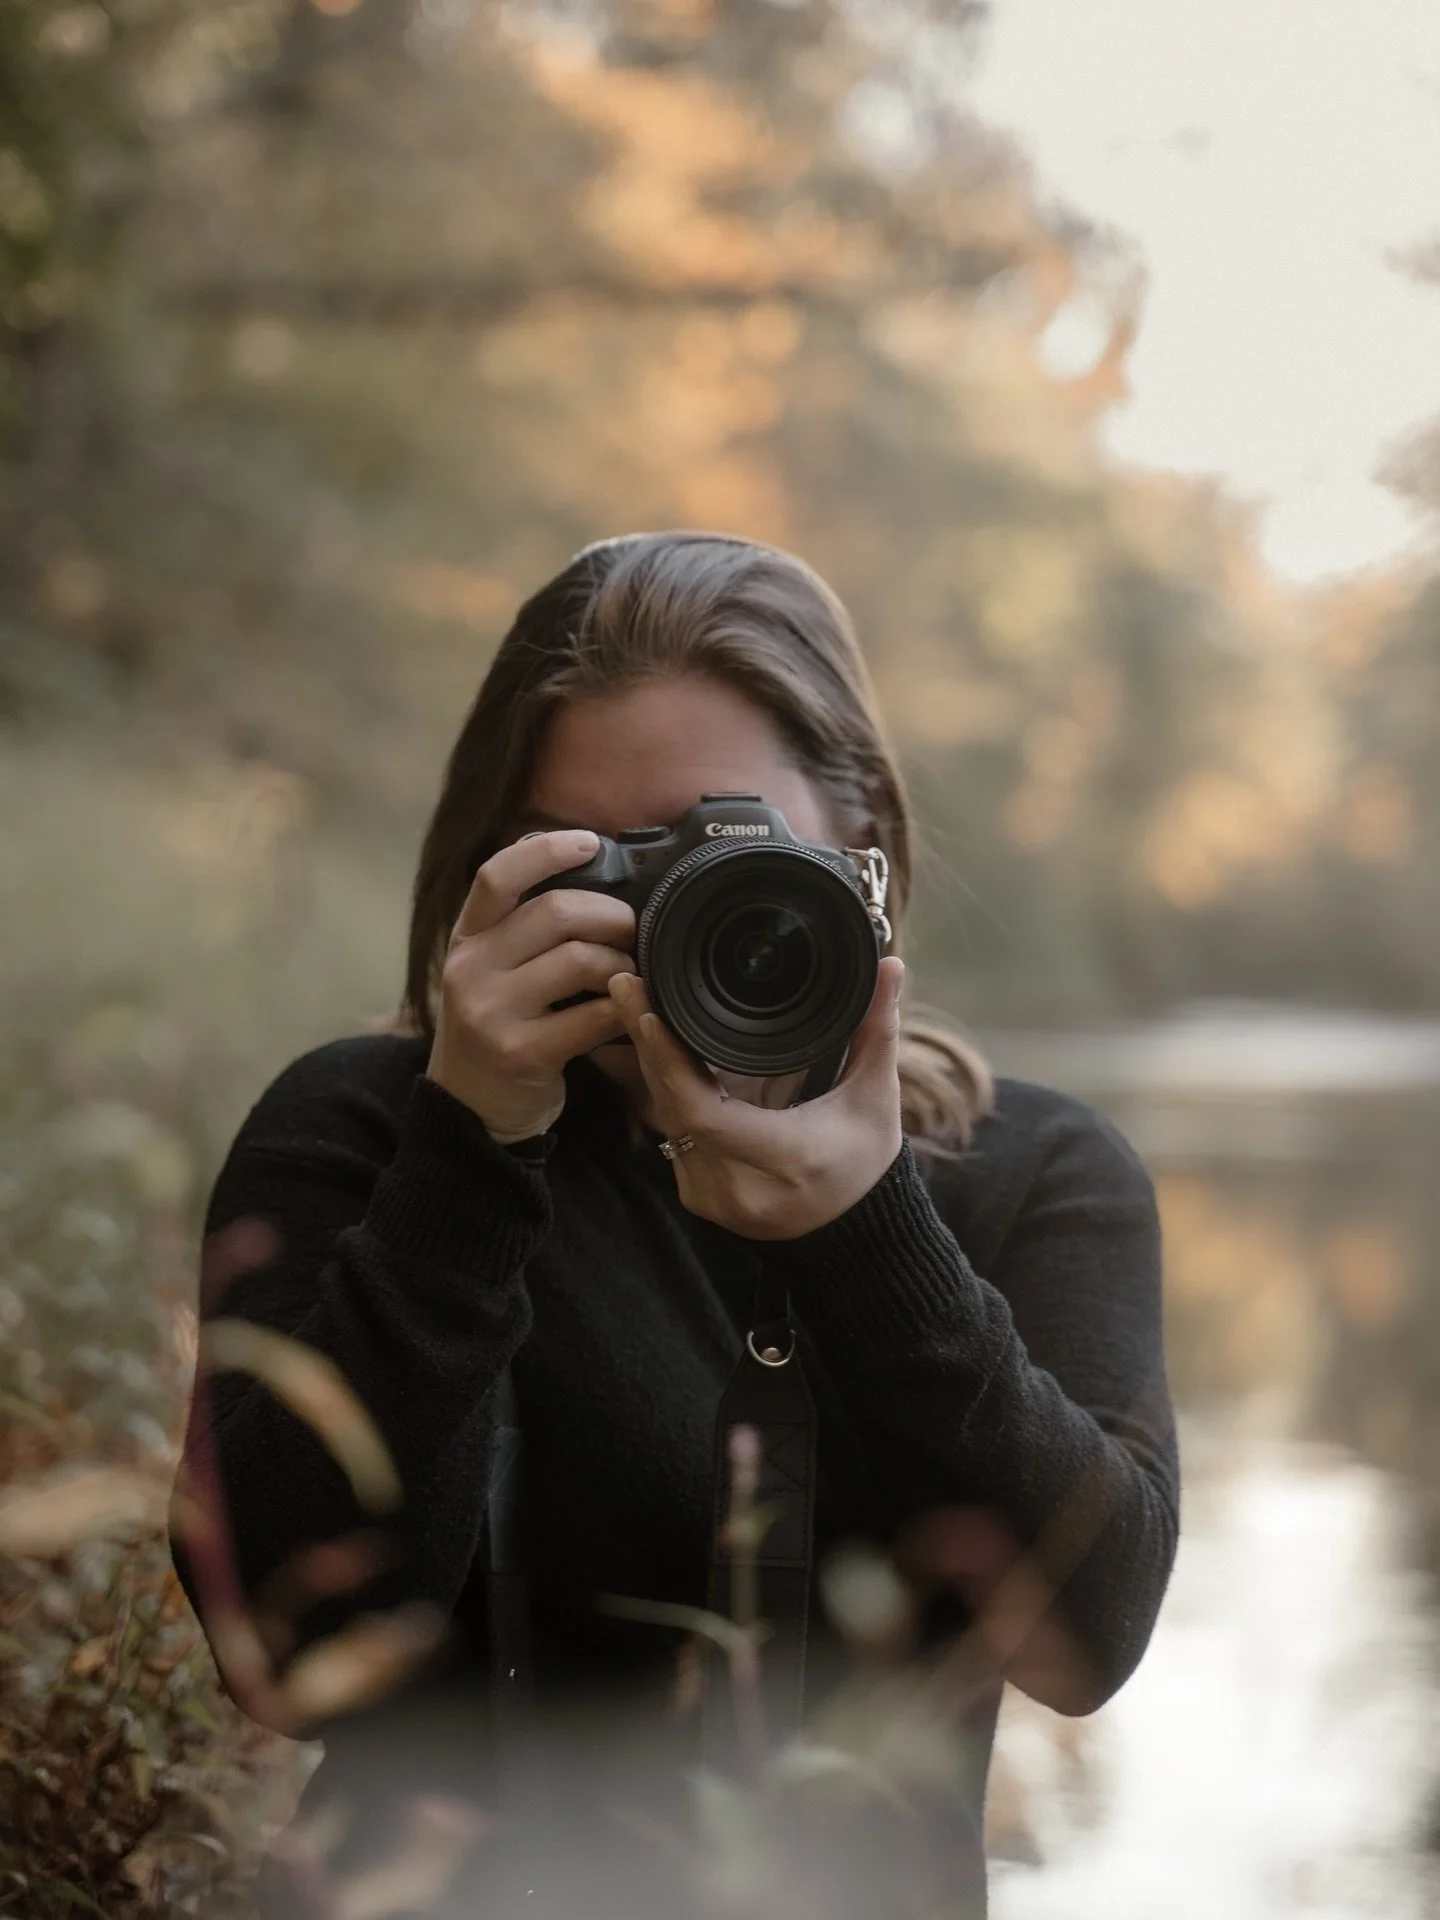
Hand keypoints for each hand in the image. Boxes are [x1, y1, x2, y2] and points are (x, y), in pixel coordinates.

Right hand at [427, 829, 635, 1141]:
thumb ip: (524, 930)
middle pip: (555, 912)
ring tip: (629, 974)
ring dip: (622, 963)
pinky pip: (595, 1016)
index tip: (590, 842)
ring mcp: (492, 1013)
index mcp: (466, 940)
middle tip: (632, 929)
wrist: (471, 1108)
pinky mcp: (522, 1053)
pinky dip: (625, 1008)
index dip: (547, 850)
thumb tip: (593, 879)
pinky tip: (629, 1012)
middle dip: (611, 914)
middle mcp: (470, 970)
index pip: (497, 876)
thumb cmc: (497, 1028)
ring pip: (580, 960)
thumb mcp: (491, 971)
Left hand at [607, 956, 905, 1239]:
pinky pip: (670, 1131)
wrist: (850, 1229)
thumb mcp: (876, 1097)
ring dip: (649, 1060)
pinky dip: (663, 1086)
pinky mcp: (696, 1192)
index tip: (652, 1013)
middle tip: (627, 982)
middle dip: (648, 1042)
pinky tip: (648, 1043)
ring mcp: (711, 1196)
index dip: (670, 1063)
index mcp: (785, 1161)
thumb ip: (877, 1030)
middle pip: (673, 1106)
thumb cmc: (865, 1160)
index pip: (705, 1113)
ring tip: (631, 1000)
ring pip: (665, 1116)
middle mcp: (738, 1188)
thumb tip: (891, 966)